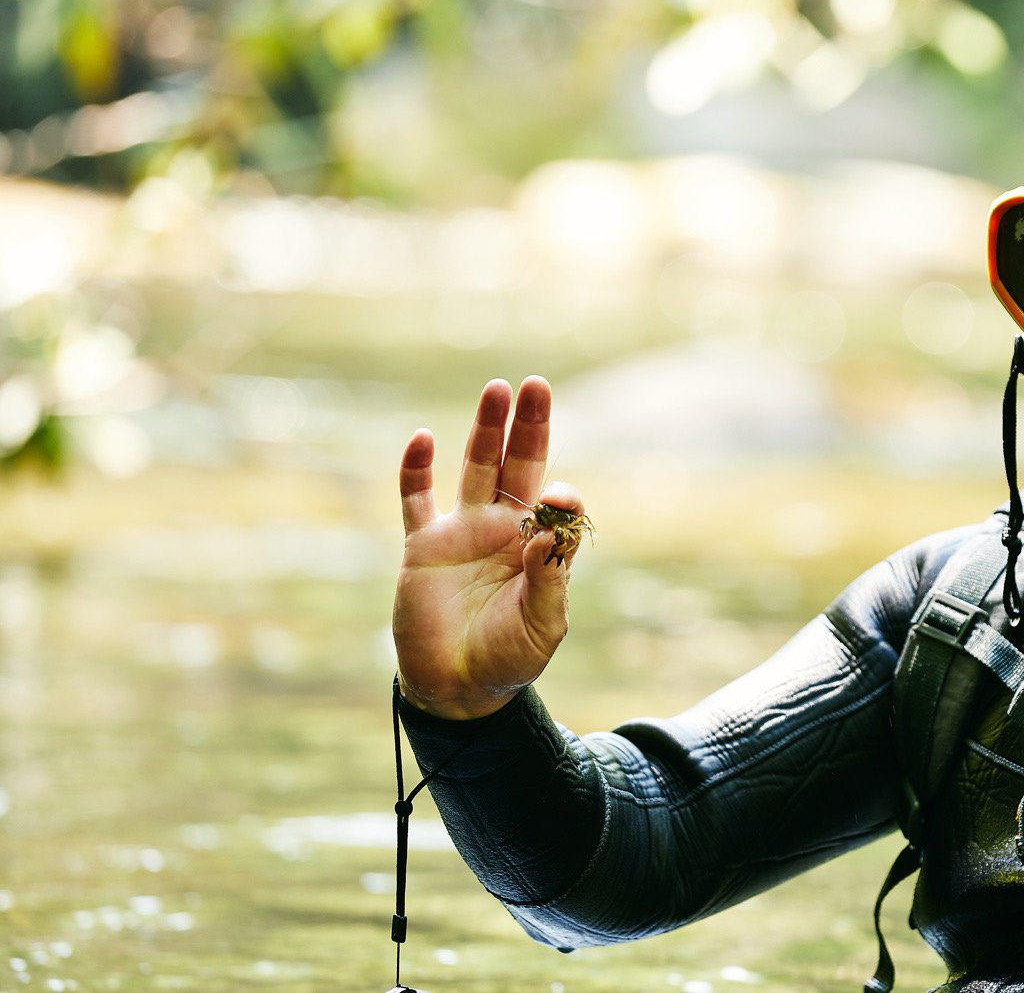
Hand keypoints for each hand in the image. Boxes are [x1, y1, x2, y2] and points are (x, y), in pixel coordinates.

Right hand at [392, 376, 584, 718]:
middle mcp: (503, 529)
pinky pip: (416, 500)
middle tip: (536, 385)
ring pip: (475, 468)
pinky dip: (416, 470)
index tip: (557, 496)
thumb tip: (547, 531)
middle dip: (528, 426)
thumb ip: (548, 579)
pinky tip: (422, 438)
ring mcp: (463, 532)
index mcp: (539, 545)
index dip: (559, 492)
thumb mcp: (542, 624)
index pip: (555, 502)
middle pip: (518, 465)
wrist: (458, 687)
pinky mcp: (424, 546)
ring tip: (497, 389)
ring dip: (485, 430)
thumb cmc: (510, 657)